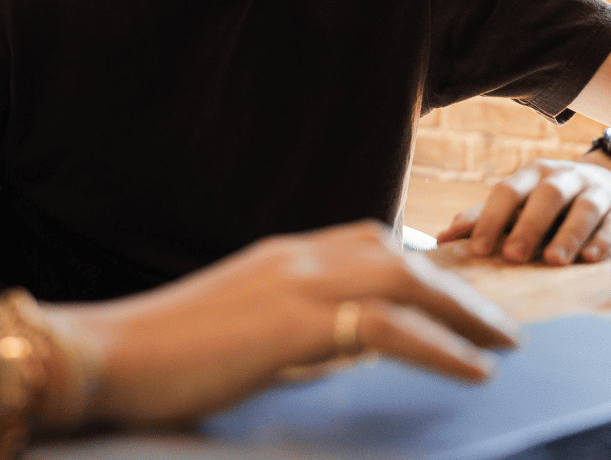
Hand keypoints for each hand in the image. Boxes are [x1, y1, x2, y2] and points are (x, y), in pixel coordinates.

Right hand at [63, 219, 517, 427]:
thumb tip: (336, 346)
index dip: (419, 264)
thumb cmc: (163, 354)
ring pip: (404, 280)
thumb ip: (288, 329)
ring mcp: (295, 284)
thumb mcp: (237, 330)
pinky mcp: (294, 323)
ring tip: (500, 344)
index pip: (367, 241)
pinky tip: (472, 370)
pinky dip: (440, 347)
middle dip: (454, 287)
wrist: (110, 354)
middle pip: (396, 255)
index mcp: (280, 258)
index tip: (454, 292)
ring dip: (461, 311)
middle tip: (494, 323)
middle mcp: (295, 258)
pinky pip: (387, 328)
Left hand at [436, 157, 610, 265]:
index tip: (476, 250)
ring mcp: (598, 190)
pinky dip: (603, 240)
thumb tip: (443, 239)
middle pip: (545, 196)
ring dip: (568, 234)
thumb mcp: (522, 202)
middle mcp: (564, 177)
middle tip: (513, 257)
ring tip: (555, 261)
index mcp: (532, 174)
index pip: (507, 192)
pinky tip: (591, 258)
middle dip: (528, 227)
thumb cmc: (557, 201)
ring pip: (583, 208)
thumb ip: (485, 218)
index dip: (490, 219)